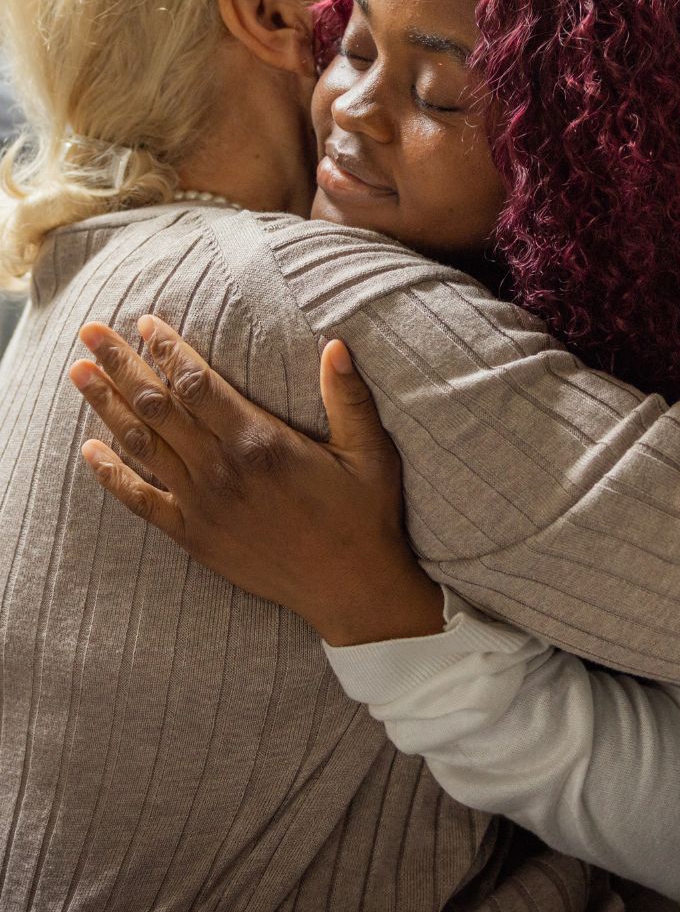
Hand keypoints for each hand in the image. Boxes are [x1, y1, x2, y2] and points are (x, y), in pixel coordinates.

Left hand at [69, 316, 444, 645]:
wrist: (350, 588)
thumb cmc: (363, 515)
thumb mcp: (369, 451)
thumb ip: (348, 396)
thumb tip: (335, 345)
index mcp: (260, 442)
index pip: (197, 385)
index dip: (168, 350)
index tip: (145, 322)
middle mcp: (222, 470)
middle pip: (157, 407)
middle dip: (120, 365)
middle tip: (90, 333)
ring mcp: (203, 506)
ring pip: (142, 446)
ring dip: (106, 407)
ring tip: (78, 373)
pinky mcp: (195, 537)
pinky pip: (141, 501)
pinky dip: (111, 475)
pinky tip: (89, 450)